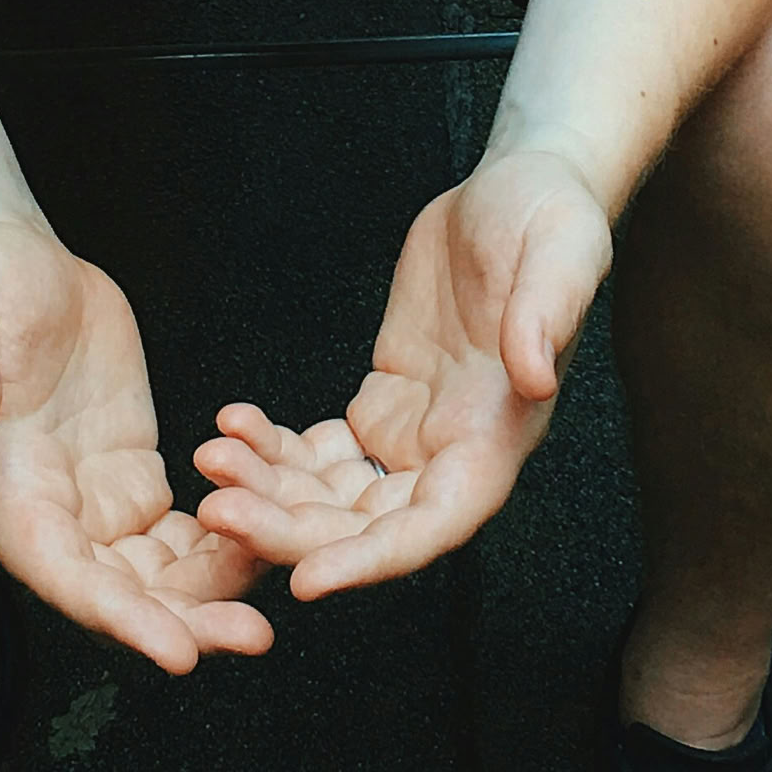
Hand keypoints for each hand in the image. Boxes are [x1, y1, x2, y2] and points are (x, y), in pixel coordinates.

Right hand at [0, 221, 272, 672]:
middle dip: (182, 620)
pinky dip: (221, 540)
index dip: (116, 615)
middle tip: (252, 636)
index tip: (174, 651)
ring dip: (210, 591)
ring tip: (271, 604)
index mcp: (5, 483)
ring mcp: (92, 491)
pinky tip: (266, 540)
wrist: (11, 255)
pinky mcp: (128, 465)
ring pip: (155, 569)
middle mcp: (50, 505)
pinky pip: (178, 526)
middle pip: (117, 589)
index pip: (60, 570)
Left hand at [194, 151, 612, 599]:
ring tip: (210, 458)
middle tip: (216, 511)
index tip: (308, 580)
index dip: (372, 560)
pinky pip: (321, 451)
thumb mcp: (562, 255)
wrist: (518, 190)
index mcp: (499, 435)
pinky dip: (273, 448)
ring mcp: (416, 430)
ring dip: (269, 492)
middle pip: (367, 526)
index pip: (434, 524)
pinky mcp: (386, 400)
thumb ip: (546, 318)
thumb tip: (534, 377)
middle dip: (290, 530)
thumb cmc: (552, 219)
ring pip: (333, 496)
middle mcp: (455, 450)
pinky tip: (233, 423)